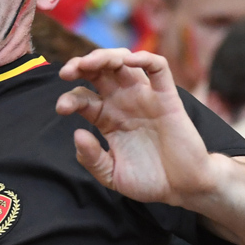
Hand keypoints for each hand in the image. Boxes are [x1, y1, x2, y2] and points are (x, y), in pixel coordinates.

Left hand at [56, 49, 210, 205]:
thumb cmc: (148, 180)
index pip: (82, 96)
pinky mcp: (167, 98)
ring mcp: (144, 97)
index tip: (62, 108)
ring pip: (124, 62)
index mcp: (105, 117)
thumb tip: (77, 133)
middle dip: (80, 65)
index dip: (69, 98)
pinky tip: (130, 61)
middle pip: (98, 71)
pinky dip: (145, 59)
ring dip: (105, 56)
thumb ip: (92, 159)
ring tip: (89, 63)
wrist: (183, 188)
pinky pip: (159, 69)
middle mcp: (122, 102)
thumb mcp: (111, 175)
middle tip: (68, 72)